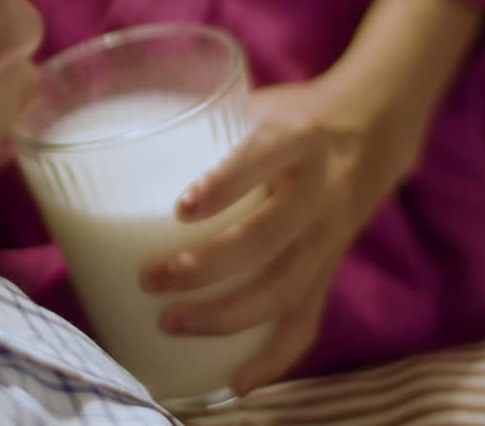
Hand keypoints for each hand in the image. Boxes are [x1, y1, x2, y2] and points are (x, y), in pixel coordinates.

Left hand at [139, 77, 426, 394]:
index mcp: (298, 136)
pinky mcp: (329, 269)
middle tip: (151, 277)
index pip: (266, 154)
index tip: (182, 207)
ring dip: (225, 315)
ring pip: (284, 287)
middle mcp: (319, 189)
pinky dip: (273, 357)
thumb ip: (201, 129)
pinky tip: (236, 381)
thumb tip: (113, 155)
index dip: (225, 183)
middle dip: (206, 265)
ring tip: (170, 322)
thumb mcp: (257, 104)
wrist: (371, 131)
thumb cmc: (291, 117)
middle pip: (268, 237)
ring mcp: (328, 236)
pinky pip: (306, 321)